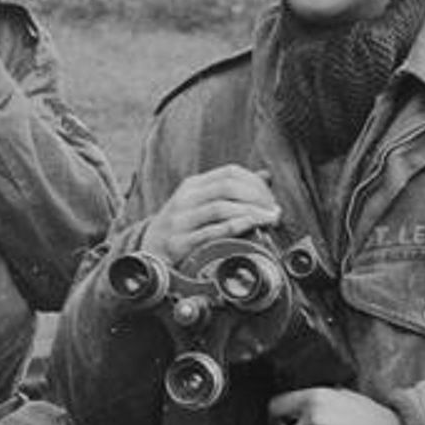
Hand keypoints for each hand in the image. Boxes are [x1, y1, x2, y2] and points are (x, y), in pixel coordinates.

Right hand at [143, 165, 280, 267]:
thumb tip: (267, 175)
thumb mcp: (202, 204)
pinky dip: (235, 227)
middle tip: (275, 211)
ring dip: (251, 213)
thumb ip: (232, 191)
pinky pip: (211, 232)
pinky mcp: (179, 242)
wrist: (149, 252)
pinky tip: (252, 228)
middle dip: (257, 198)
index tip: (272, 199)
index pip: (229, 172)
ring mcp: (180, 220)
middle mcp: (185, 199)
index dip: (255, 182)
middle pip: (227, 187)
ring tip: (270, 221)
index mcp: (193, 185)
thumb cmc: (184, 227)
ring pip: (220, 208)